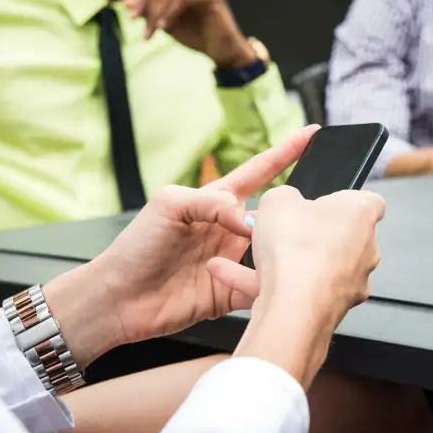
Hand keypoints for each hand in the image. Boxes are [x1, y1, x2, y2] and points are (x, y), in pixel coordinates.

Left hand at [44, 125, 319, 366]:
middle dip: (296, 210)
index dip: (286, 152)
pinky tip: (268, 282)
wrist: (119, 298)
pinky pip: (261, 286)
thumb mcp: (170, 204)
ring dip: (284, 250)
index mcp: (217, 202)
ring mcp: (234, 261)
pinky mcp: (233, 291)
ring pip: (274, 251)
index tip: (312, 135)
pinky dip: (269, 284)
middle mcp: (231, 230)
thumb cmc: (136, 246)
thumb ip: (211, 201)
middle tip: (311, 212)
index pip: (260, 171)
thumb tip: (248, 218)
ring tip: (291, 249)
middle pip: (276, 214)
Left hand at [123, 0, 254, 68]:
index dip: (141, 0)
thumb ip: (149, 12)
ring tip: (154, 32)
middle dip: (148, 8)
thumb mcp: (168, 24)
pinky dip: (171, 13)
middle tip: (144, 31)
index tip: (132, 18)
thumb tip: (126, 2)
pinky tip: (165, 27)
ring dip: (158, 13)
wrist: (222, 52)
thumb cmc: (198, 37)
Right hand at [213, 186, 385, 388]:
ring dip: (289, 261)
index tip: (319, 203)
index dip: (341, 200)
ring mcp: (354, 281)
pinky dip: (278, 286)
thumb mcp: (277, 200)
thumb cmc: (295, 249)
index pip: (366, 201)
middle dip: (309, 232)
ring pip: (318, 265)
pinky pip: (304, 291)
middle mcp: (366, 248)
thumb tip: (285, 203)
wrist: (293, 307)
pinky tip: (242, 278)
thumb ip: (285, 196)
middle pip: (338, 234)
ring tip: (253, 257)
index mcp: (361, 213)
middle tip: (280, 230)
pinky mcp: (336, 307)